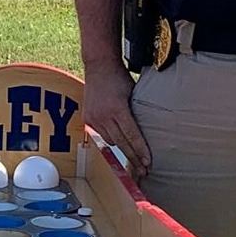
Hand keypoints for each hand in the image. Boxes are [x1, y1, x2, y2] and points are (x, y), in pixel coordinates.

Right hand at [82, 62, 153, 179]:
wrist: (98, 66)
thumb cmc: (119, 77)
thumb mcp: (133, 93)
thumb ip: (136, 112)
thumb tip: (147, 129)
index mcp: (118, 109)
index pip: (132, 135)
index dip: (140, 150)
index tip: (148, 162)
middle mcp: (104, 115)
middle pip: (121, 143)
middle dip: (133, 158)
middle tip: (143, 170)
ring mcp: (94, 117)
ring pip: (110, 140)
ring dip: (121, 146)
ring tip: (133, 156)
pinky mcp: (88, 118)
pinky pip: (101, 134)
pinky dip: (110, 136)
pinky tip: (118, 140)